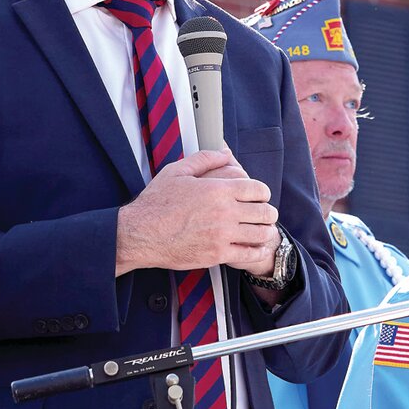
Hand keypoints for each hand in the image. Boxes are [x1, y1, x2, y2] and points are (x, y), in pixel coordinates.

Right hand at [116, 150, 277, 275]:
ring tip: (262, 231)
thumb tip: (224, 153)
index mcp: (218, 190)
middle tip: (264, 214)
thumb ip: (204, 159)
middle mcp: (225, 212)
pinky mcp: (217, 254)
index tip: (260, 197)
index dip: (263, 192)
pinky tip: (253, 247)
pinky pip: (249, 254)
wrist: (141, 233)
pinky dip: (256, 251)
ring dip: (265, 231)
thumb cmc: (156, 203)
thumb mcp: (177, 171)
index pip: (258, 189)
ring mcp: (222, 235)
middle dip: (268, 212)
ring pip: (261, 234)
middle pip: (265, 212)